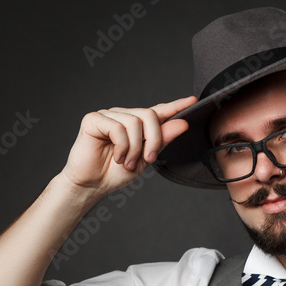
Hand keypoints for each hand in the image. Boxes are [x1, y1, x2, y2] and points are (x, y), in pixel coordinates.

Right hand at [61, 95, 197, 195]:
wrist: (92, 185)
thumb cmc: (114, 173)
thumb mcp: (144, 158)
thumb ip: (162, 140)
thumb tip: (181, 124)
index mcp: (136, 125)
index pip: (158, 111)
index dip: (176, 106)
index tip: (193, 101)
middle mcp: (123, 116)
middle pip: (149, 115)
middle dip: (154, 140)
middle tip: (147, 159)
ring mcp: (108, 116)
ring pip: (135, 122)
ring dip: (135, 148)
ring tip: (127, 162)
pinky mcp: (94, 119)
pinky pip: (117, 127)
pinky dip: (122, 146)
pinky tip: (116, 156)